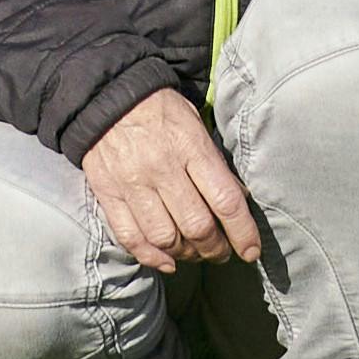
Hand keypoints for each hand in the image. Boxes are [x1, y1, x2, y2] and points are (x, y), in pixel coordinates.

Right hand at [78, 88, 265, 276]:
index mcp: (190, 147)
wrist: (107, 97)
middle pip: (197, 226)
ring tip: (195, 253)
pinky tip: (167, 261)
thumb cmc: (160, 110)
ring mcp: (132, 184)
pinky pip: (130, 237)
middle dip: (216, 248)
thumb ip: (215, 163)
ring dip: (186, 254)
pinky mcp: (108, 194)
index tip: (251, 251)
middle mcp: (162, 168)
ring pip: (165, 238)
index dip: (243, 233)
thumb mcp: (196, 124)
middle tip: (222, 252)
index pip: (225, 200)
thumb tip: (239, 201)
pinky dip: (151, 257)